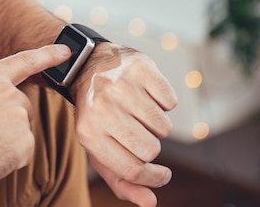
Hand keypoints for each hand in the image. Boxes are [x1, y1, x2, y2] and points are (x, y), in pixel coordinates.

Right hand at [0, 44, 70, 205]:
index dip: (47, 55)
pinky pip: (21, 152)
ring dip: (6, 139)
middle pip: (22, 105)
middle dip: (8, 118)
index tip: (66, 50)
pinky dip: (8, 159)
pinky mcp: (24, 143)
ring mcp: (18, 118)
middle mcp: (8, 93)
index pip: (24, 61)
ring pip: (20, 130)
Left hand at [71, 46, 177, 206]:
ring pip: (164, 127)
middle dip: (151, 146)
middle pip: (150, 150)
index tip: (162, 175)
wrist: (88, 66)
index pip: (132, 170)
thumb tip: (150, 202)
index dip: (153, 178)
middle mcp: (103, 108)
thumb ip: (121, 180)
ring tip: (139, 112)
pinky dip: (164, 102)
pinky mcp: (140, 68)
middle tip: (139, 132)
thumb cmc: (96, 113)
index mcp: (88, 133)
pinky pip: (170, 101)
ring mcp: (121, 86)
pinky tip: (146, 95)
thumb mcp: (99, 147)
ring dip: (157, 124)